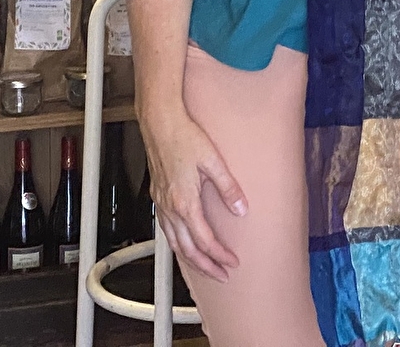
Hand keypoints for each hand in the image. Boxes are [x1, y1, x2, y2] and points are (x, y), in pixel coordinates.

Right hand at [139, 105, 248, 281]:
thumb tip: (241, 209)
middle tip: (221, 275)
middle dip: (206, 266)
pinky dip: (177, 243)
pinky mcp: (157, 196)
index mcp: (185, 202)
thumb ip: (228, 188)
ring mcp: (161, 203)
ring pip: (174, 243)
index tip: (232, 262)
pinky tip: (184, 242)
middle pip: (187, 250)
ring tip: (205, 267)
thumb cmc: (184, 137)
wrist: (160, 123)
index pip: (205, 241)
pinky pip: (166, 230)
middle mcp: (170, 208)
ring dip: (190, 259)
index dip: (220, 255)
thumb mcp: (213, 161)